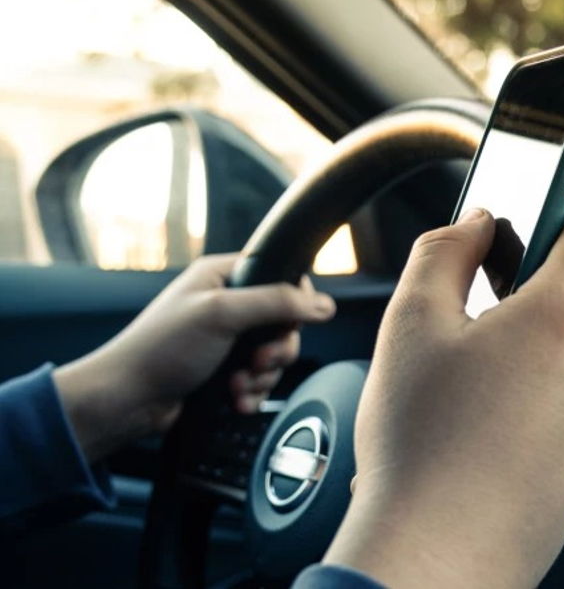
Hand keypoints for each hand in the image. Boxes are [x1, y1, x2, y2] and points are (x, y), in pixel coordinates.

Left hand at [53, 254, 336, 461]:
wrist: (127, 401)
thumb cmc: (159, 350)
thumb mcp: (222, 314)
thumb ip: (276, 303)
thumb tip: (323, 304)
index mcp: (222, 276)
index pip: (280, 276)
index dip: (293, 302)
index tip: (288, 324)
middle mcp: (226, 304)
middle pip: (284, 322)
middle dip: (276, 350)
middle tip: (257, 361)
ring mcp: (226, 339)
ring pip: (274, 355)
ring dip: (262, 376)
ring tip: (237, 384)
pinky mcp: (224, 369)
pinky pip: (260, 379)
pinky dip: (253, 392)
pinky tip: (236, 399)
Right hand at [323, 203, 563, 587]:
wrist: (438, 561)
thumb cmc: (421, 448)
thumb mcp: (411, 326)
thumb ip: (444, 252)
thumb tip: (477, 225)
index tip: (540, 196)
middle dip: (523, 291)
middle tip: (465, 311)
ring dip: (522, 349)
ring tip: (460, 385)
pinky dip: (530, 396)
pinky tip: (479, 425)